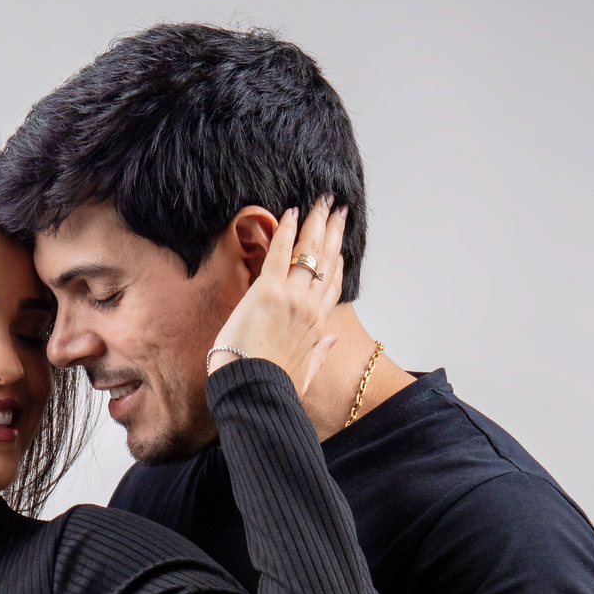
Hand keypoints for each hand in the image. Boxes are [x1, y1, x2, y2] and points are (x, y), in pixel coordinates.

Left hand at [208, 198, 345, 395]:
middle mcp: (309, 308)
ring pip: (309, 252)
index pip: (333, 288)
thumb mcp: (305, 373)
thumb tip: (331, 341)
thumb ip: (320, 354)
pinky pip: (280, 253)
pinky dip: (286, 231)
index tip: (340, 248)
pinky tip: (291, 213)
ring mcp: (291, 297)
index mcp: (317, 328)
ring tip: (321, 200)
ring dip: (316, 222)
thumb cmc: (273, 388)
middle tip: (337, 209)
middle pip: (327, 262)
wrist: (253, 393)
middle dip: (333, 232)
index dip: (338, 264)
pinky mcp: (267, 291)